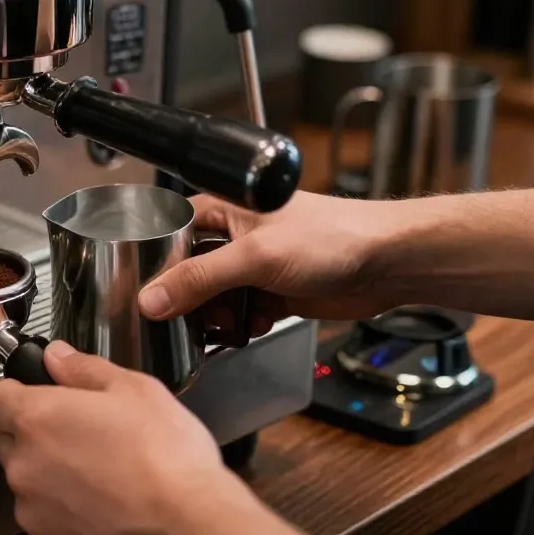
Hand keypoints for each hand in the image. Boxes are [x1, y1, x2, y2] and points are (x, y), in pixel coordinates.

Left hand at [0, 342, 248, 534]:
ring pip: (29, 483)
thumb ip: (84, 369)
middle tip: (85, 433)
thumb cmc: (165, 460)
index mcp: (38, 418)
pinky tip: (106, 506)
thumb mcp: (135, 390)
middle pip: (10, 441)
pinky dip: (65, 513)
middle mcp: (25, 465)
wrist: (186, 532)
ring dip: (52, 476)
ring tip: (104, 474)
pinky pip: (46, 520)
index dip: (14, 391)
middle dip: (38, 435)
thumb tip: (58, 357)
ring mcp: (33, 511)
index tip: (33, 393)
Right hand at [140, 191, 397, 325]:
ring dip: (215, 318)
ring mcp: (251, 265)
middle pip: (186, 273)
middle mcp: (231, 235)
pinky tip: (254, 326)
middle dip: (188, 301)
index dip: (155, 267)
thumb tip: (152, 298)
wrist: (385, 264)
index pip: (167, 236)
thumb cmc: (332, 236)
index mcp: (220, 208)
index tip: (148, 297)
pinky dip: (241, 326)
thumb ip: (199, 279)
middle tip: (192, 319)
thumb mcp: (254, 256)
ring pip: (211, 299)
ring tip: (228, 325)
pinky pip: (238, 314)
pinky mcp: (269, 291)